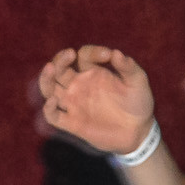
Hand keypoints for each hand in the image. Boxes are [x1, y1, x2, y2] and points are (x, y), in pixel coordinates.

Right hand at [37, 45, 155, 156]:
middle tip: (69, 55)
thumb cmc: (138, 103)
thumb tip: (116, 53)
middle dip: (60, 59)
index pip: (83, 55)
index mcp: (94, 72)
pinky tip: (53, 101)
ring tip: (50, 68)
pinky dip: (48, 108)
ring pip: (49, 88)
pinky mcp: (72, 123)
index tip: (108, 55)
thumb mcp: (138, 83)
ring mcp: (74, 103)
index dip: (93, 52)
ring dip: (46, 78)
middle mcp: (79, 85)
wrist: (138, 132)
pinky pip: (53, 116)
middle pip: (59, 68)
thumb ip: (129, 67)